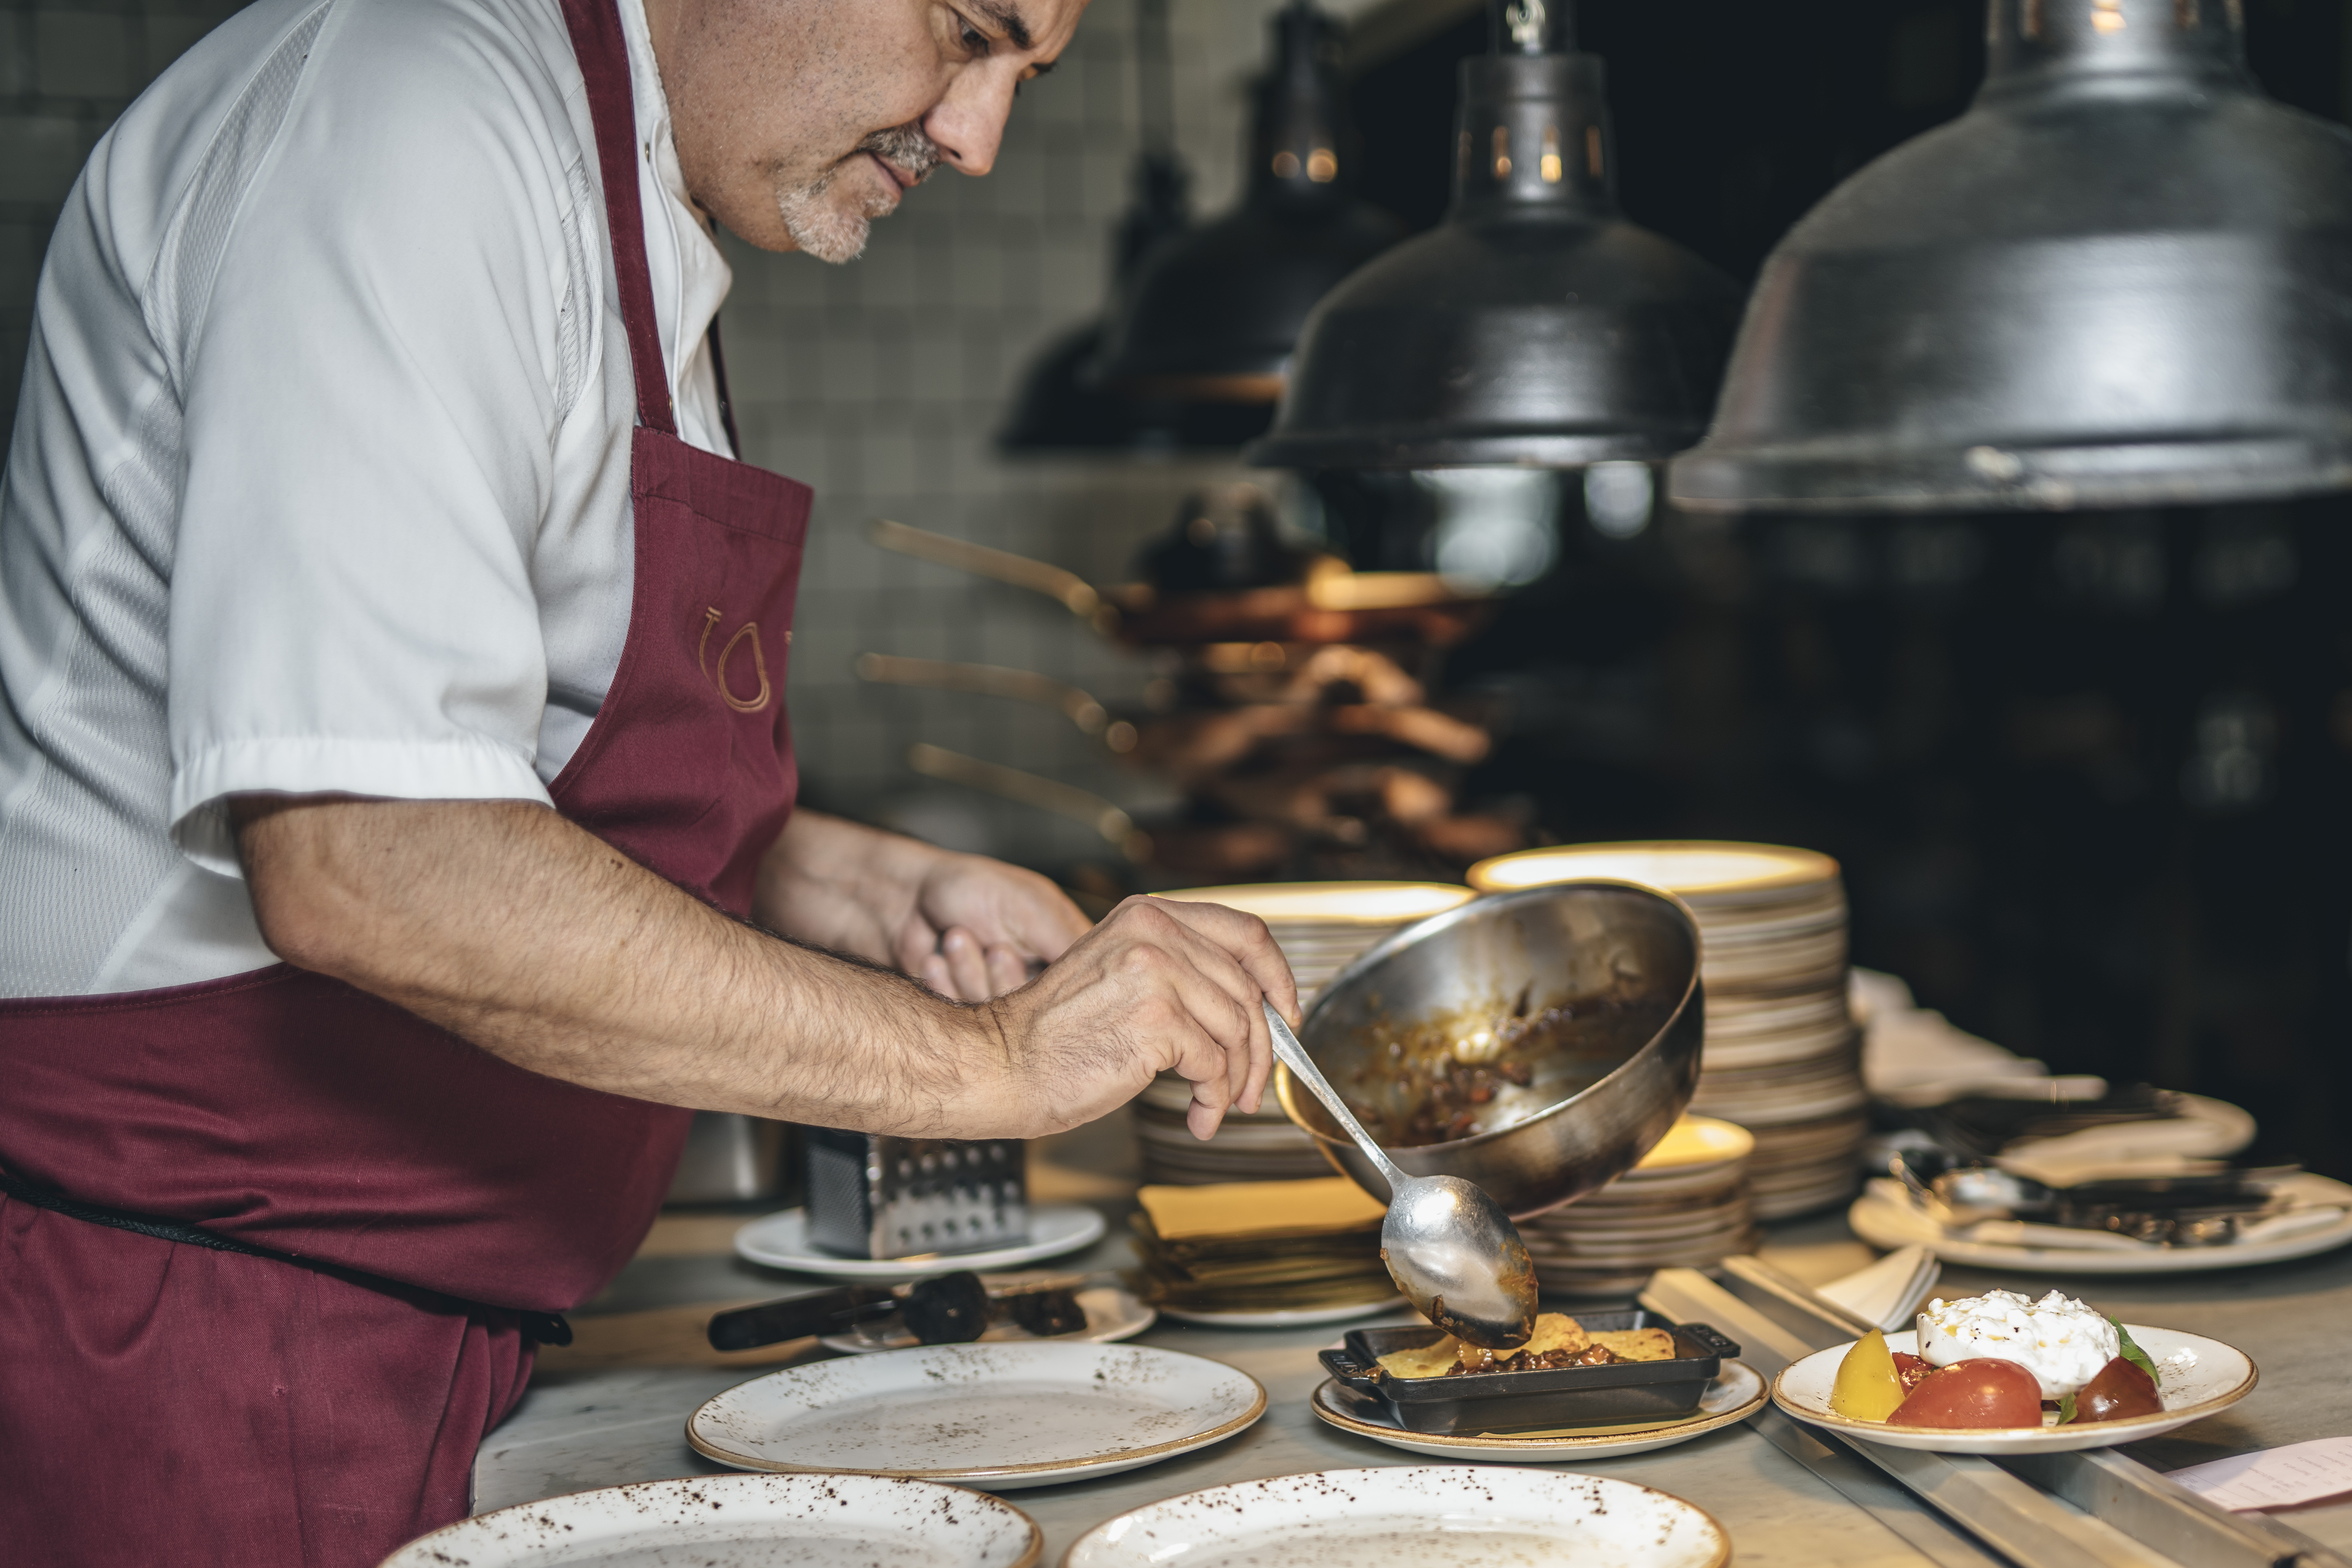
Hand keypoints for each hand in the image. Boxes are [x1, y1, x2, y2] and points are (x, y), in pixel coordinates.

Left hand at [894, 852, 1090, 1000]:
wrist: (907, 899)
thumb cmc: (971, 888)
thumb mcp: (1029, 906)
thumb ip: (1069, 943)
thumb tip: (1114, 970)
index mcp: (1064, 951)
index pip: (1085, 987)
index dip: (1069, 990)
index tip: (1042, 976)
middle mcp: (1036, 980)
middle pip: (1040, 1012)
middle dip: (1007, 976)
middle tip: (995, 946)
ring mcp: (1001, 1000)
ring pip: (999, 1016)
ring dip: (970, 972)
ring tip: (956, 937)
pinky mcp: (966, 1015)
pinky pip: (963, 1019)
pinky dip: (946, 985)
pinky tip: (935, 959)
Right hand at [983, 896, 1298, 1139]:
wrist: (1001, 1063)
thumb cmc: (1051, 1035)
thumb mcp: (1118, 973)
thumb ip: (1177, 971)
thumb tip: (1243, 1006)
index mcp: (1148, 915)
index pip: (1245, 933)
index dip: (1278, 975)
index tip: (1287, 1012)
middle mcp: (1154, 933)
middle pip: (1247, 991)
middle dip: (1260, 1049)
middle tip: (1249, 1085)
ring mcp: (1156, 973)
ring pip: (1237, 1031)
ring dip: (1235, 1080)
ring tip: (1217, 1105)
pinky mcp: (1156, 1020)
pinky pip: (1213, 1066)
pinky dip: (1213, 1100)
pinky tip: (1198, 1115)